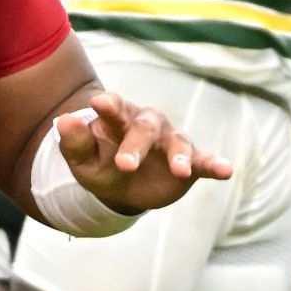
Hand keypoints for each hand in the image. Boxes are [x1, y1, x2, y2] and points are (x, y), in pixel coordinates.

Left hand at [57, 92, 233, 214]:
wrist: (121, 188)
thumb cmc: (99, 164)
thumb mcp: (81, 159)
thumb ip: (74, 142)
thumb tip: (63, 121)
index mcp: (118, 119)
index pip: (114, 107)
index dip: (108, 105)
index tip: (99, 103)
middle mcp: (147, 125)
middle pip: (144, 128)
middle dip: (136, 145)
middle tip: (124, 165)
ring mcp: (170, 142)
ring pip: (178, 143)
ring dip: (179, 156)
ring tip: (179, 171)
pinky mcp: (190, 162)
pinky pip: (203, 161)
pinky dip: (216, 164)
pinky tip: (227, 170)